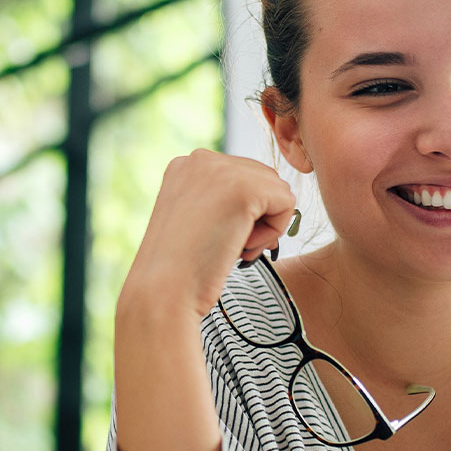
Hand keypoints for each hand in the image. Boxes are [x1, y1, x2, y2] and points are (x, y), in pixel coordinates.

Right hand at [121, 149, 296, 317]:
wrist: (163, 291)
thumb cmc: (180, 269)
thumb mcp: (197, 220)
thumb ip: (224, 200)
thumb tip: (276, 198)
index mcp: (185, 165)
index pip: (240, 175)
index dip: (241, 212)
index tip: (216, 237)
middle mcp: (201, 159)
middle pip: (263, 178)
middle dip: (257, 216)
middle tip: (230, 246)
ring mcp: (223, 170)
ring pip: (277, 190)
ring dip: (265, 225)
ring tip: (234, 247)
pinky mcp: (246, 189)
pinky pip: (287, 204)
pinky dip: (274, 232)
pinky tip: (243, 247)